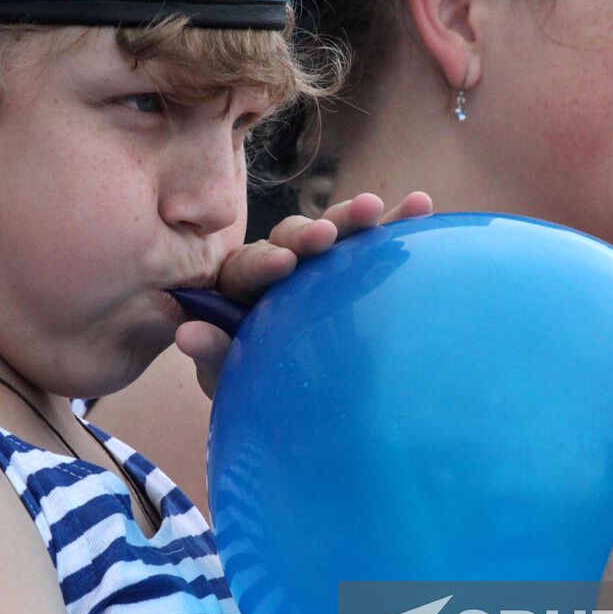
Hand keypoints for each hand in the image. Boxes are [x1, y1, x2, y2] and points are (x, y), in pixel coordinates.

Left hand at [178, 191, 432, 394]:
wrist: (300, 407)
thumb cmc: (257, 389)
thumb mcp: (233, 378)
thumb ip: (215, 355)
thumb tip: (190, 333)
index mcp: (243, 289)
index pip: (249, 269)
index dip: (264, 263)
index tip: (283, 263)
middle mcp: (282, 268)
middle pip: (292, 240)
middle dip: (311, 233)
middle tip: (326, 235)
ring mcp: (323, 268)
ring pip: (336, 234)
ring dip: (355, 218)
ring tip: (379, 208)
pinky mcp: (357, 271)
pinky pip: (376, 243)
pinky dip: (398, 224)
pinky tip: (422, 206)